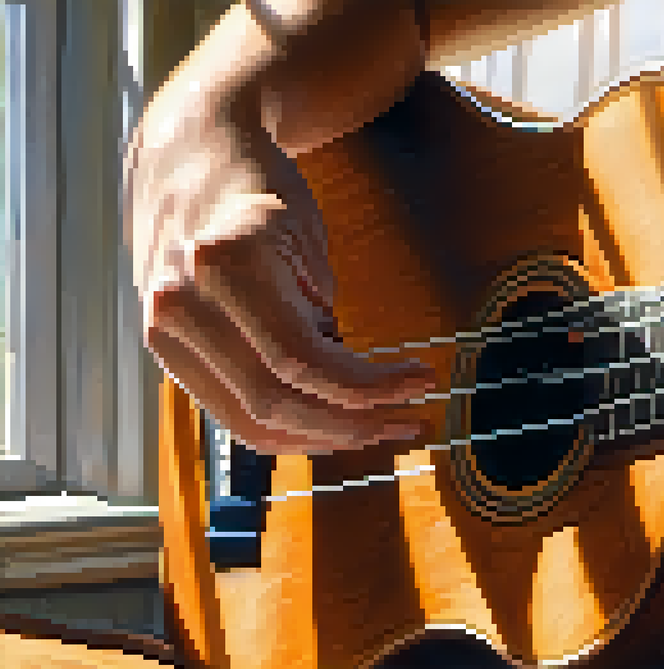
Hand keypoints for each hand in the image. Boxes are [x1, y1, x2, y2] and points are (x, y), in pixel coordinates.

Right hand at [128, 85, 434, 455]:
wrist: (187, 155)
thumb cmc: (258, 187)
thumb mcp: (306, 238)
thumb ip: (322, 316)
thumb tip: (356, 392)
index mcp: (223, 265)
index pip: (301, 361)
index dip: (367, 387)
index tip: (419, 382)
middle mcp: (180, 303)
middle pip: (274, 403)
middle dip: (352, 423)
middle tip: (408, 417)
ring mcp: (162, 330)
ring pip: (250, 422)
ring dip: (325, 436)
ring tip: (382, 428)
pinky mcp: (164, 350)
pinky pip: (230, 412)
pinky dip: (286, 428)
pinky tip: (333, 424)